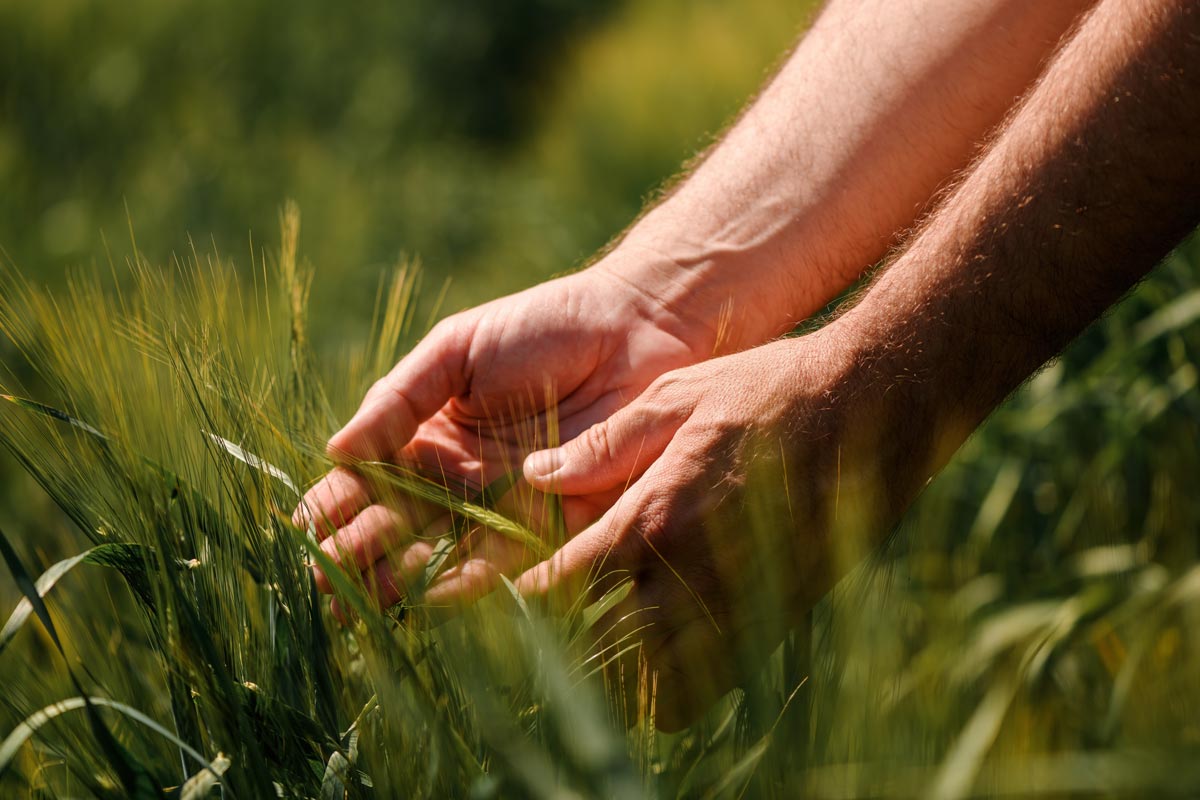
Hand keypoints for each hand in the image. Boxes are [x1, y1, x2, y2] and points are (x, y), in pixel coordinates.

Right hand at [295, 253, 716, 613]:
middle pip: (399, 528)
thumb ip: (400, 398)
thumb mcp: (455, 350)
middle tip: (323, 584)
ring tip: (368, 600)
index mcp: (429, 438)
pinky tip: (435, 597)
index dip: (334, 508)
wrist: (635, 327)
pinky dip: (471, 580)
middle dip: (358, 557)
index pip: (368, 482)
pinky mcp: (557, 522)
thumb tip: (335, 449)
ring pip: (444, 553)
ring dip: (405, 579)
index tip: (303, 533)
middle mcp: (461, 481)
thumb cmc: (542, 326)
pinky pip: (509, 559)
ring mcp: (505, 506)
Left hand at [517, 328, 902, 729]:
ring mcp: (737, 606)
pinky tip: (664, 654)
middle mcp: (689, 576)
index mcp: (653, 517)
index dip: (523, 600)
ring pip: (653, 685)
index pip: (563, 584)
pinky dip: (677, 687)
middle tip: (547, 631)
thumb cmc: (773, 391)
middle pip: (599, 650)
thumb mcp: (677, 397)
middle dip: (563, 647)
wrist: (878, 407)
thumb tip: (536, 474)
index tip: (505, 599)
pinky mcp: (777, 621)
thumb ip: (603, 445)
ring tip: (603, 649)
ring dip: (619, 674)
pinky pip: (709, 686)